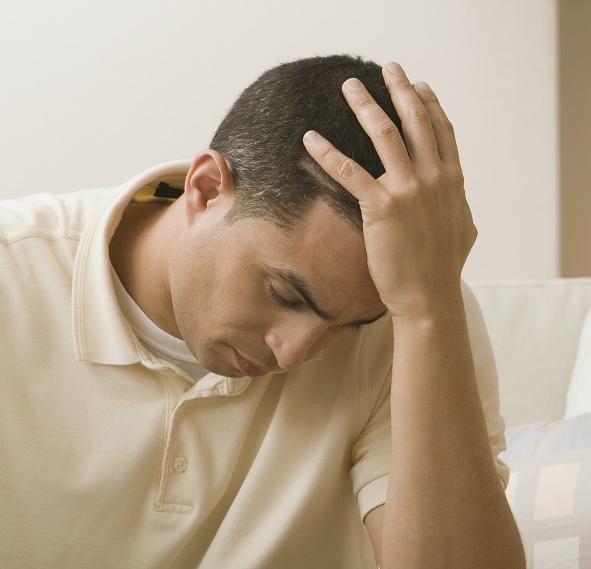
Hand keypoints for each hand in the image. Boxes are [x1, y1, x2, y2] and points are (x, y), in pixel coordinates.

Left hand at [302, 63, 475, 320]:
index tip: (420, 84)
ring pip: (386, 135)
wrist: (430, 297)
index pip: (442, 131)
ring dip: (366, 105)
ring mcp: (410, 191)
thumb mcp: (461, 229)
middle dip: (401, 90)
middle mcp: (435, 179)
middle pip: (417, 122)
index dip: (430, 105)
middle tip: (387, 68)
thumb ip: (454, 205)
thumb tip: (455, 199)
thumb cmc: (442, 270)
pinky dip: (327, 153)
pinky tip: (310, 139)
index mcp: (453, 181)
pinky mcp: (382, 208)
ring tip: (350, 86)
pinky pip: (349, 172)